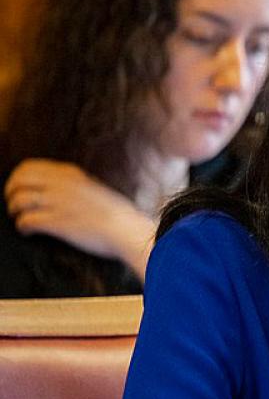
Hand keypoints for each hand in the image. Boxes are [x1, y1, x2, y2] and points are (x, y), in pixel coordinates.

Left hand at [4, 158, 156, 276]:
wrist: (128, 231)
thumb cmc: (117, 215)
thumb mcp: (93, 189)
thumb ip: (74, 185)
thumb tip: (56, 189)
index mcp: (70, 174)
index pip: (29, 166)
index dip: (17, 177)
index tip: (18, 188)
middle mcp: (61, 185)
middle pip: (18, 180)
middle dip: (10, 192)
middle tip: (13, 203)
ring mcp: (58, 203)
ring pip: (18, 200)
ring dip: (14, 211)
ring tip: (19, 218)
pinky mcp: (56, 222)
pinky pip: (26, 221)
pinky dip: (22, 227)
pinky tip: (28, 232)